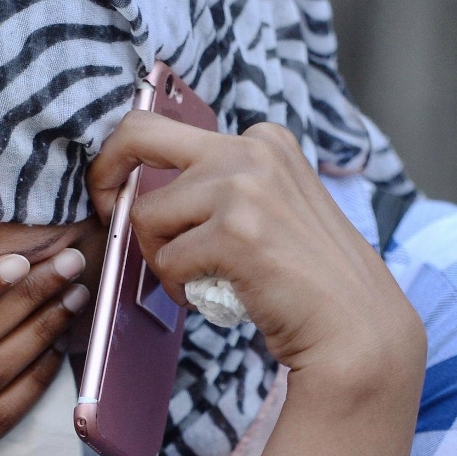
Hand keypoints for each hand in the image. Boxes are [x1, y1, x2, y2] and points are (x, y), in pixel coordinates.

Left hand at [88, 111, 424, 391]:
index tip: (125, 195)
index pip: (167, 128)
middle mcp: (252, 150)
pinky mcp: (235, 233)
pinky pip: (166, 262)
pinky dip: (178, 289)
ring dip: (159, 259)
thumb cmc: (306, 279)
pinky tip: (211, 299)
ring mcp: (244, 188)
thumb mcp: (272, 207)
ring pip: (147, 216)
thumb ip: (222, 186)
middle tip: (102, 208)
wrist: (354, 327)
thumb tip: (142, 189)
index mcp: (262, 139)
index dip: (133, 165)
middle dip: (104, 172)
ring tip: (196, 281)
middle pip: (138, 135)